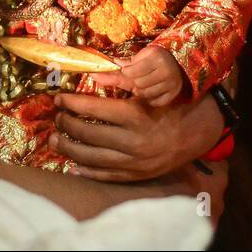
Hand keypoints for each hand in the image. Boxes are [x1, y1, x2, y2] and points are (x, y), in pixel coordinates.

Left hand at [49, 90, 224, 181]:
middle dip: (67, 125)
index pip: (93, 108)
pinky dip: (86, 171)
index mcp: (135, 116)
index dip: (72, 103)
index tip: (59, 98)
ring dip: (69, 149)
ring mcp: (133, 162)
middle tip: (57, 119)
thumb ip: (121, 84)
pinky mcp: (135, 176)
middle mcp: (132, 141)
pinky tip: (73, 165)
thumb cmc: (170, 106)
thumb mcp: (148, 92)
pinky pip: (105, 176)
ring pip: (91, 158)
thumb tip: (91, 76)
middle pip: (88, 134)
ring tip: (55, 140)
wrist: (196, 134)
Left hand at [94, 45, 184, 106]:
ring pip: (145, 94)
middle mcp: (166, 70)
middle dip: (135, 82)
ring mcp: (172, 84)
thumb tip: (101, 69)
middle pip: (138, 84)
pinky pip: (154, 102)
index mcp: (156, 57)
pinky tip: (153, 91)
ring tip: (146, 84)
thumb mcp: (141, 56)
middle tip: (138, 77)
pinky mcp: (173, 95)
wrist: (177, 63)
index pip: (131, 71)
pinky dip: (150, 99)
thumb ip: (123, 65)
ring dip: (141, 91)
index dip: (127, 72)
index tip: (128, 71)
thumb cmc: (154, 59)